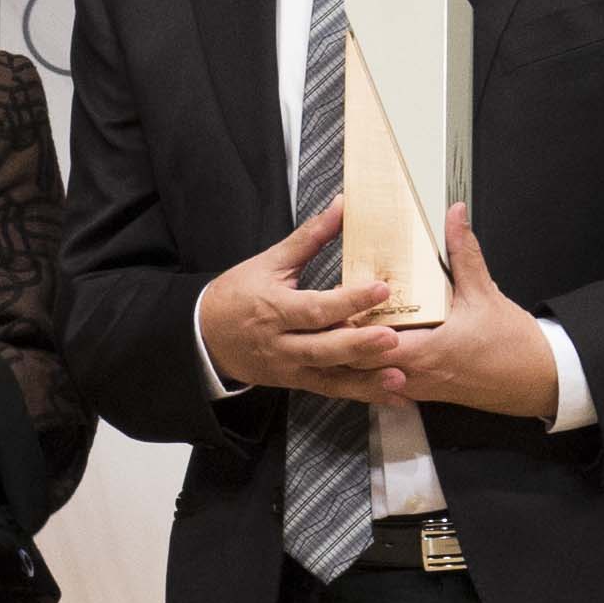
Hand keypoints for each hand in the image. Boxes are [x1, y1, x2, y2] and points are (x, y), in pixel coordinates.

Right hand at [192, 199, 392, 399]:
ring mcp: (289, 368)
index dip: (348, 301)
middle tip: (393, 338)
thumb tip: (341, 205)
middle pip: (322, 349)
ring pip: (330, 378)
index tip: (380, 289)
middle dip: (359, 346)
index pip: (314, 308)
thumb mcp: (269, 262)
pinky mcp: (296, 381)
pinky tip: (392, 396)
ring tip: (398, 379)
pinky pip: (331, 391)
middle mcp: (281, 343)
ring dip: (366, 381)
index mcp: (273, 308)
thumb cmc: (237, 295)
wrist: (204, 336)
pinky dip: (362, 394)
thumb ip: (310, 237)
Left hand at [344, 209, 557, 420]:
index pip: (367, 346)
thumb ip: (463, 253)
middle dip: (340, 342)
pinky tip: (367, 348)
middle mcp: (414, 376)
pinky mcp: (423, 392)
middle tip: (328, 315)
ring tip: (338, 330)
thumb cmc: (513, 347)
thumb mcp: (485, 293)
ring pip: (368, 379)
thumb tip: (454, 217)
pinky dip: (371, 367)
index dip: (345, 328)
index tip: (335, 304)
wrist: (537, 380)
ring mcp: (417, 388)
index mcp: (426, 352)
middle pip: (358, 365)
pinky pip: (385, 383)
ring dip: (353, 356)